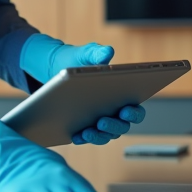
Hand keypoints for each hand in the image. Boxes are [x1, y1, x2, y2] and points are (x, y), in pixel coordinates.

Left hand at [20, 34, 146, 144]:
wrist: (55, 67)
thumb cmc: (79, 60)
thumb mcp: (87, 54)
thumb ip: (97, 52)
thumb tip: (107, 53)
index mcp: (123, 95)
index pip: (136, 110)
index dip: (134, 113)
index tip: (125, 110)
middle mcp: (114, 112)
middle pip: (122, 126)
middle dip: (114, 126)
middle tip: (102, 121)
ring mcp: (100, 122)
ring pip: (105, 135)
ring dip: (98, 136)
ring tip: (87, 131)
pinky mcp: (85, 127)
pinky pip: (87, 137)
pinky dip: (82, 138)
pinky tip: (75, 136)